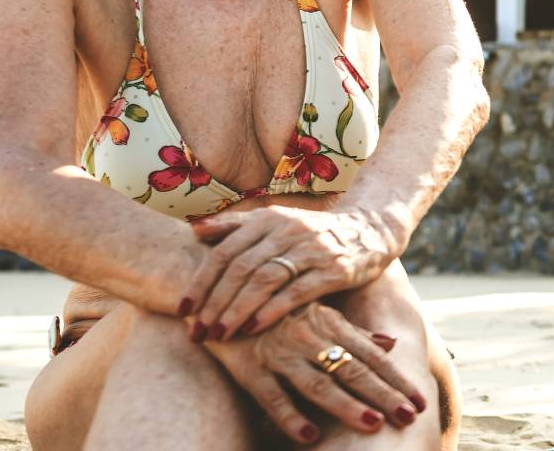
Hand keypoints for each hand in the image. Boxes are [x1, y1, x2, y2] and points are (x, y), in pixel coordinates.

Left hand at [181, 205, 395, 340]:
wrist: (371, 232)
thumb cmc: (314, 233)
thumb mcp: (277, 222)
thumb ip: (237, 226)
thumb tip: (194, 231)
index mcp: (269, 219)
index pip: (224, 252)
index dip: (201, 281)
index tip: (183, 309)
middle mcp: (288, 230)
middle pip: (240, 268)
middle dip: (215, 303)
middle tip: (197, 331)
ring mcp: (312, 249)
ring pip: (264, 280)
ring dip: (237, 310)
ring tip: (219, 334)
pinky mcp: (334, 270)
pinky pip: (296, 292)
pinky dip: (271, 311)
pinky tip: (253, 329)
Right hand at [203, 302, 426, 442]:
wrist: (219, 289)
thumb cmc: (276, 307)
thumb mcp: (319, 313)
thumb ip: (355, 331)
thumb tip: (392, 343)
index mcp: (330, 324)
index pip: (372, 356)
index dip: (397, 379)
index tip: (419, 401)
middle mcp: (309, 337)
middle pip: (353, 370)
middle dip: (383, 394)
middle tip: (409, 416)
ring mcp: (280, 352)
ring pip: (318, 382)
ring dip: (346, 404)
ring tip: (373, 423)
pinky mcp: (249, 367)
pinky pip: (272, 396)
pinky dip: (290, 415)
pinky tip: (310, 434)